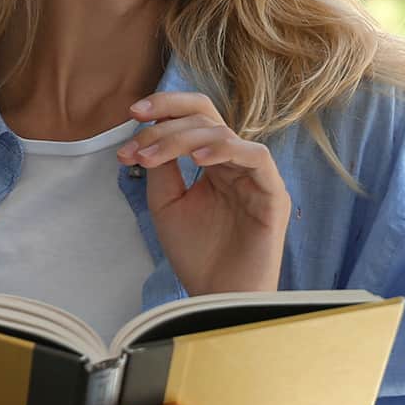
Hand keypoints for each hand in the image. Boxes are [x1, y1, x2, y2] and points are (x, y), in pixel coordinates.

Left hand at [117, 90, 291, 295]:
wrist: (217, 296)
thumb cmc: (198, 256)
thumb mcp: (167, 204)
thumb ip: (162, 167)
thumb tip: (149, 131)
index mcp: (215, 164)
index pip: (196, 118)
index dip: (166, 108)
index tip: (131, 113)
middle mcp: (236, 164)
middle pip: (208, 117)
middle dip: (166, 123)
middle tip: (136, 145)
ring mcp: (256, 177)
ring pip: (224, 134)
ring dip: (182, 139)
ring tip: (151, 158)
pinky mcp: (273, 194)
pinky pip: (256, 156)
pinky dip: (224, 150)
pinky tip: (196, 161)